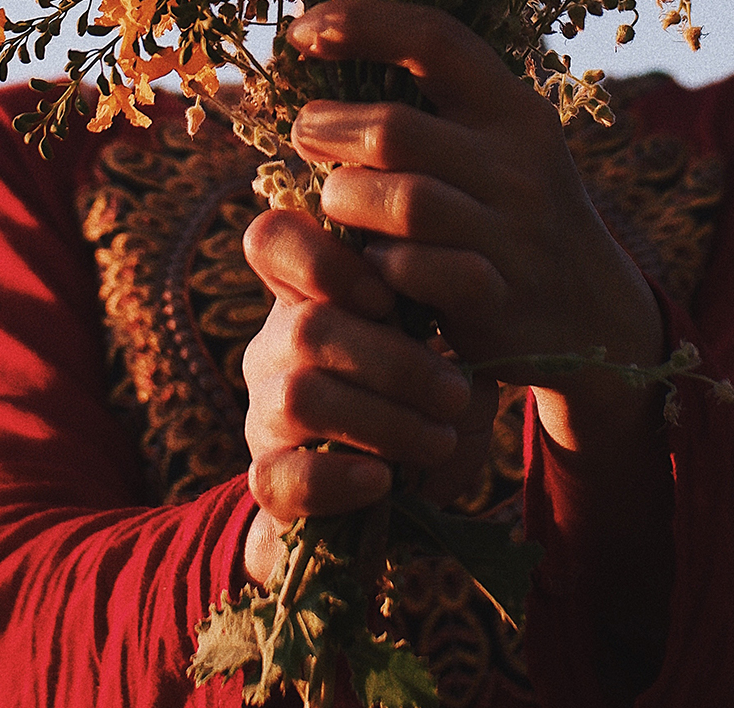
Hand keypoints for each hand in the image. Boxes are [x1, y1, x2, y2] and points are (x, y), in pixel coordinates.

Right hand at [239, 205, 497, 582]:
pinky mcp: (268, 480)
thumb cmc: (423, 399)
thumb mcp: (441, 352)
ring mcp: (264, 413)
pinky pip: (279, 477)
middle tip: (454, 392)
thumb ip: (452, 334)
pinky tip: (383, 481)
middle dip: (395, 361)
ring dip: (383, 419)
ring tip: (441, 439)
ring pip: (299, 397)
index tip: (388, 296)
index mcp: (312, 294)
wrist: (389, 494)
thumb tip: (468, 356)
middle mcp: (276, 346)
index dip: (321, 257)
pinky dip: (336, 479)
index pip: (273, 239)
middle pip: (307, 327)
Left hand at [286, 0, 666, 451]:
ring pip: (397, 200)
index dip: (360, 24)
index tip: (301, 32)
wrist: (594, 312)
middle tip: (305, 135)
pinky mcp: (495, 294)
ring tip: (335, 203)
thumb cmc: (509, 213)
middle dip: (328, 128)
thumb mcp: (495, 147)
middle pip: (393, 130)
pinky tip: (375, 266)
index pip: (434, 39)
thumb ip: (431, 109)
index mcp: (513, 109)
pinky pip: (410, 268)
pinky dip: (378, 265)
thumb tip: (324, 46)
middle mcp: (519, 162)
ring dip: (344, 200)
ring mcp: (511, 230)